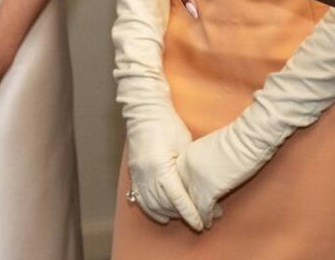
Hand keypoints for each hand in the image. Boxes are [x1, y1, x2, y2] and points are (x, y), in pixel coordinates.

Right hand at [124, 103, 205, 231]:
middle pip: (165, 205)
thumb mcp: (184, 145)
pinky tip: (161, 216)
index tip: (200, 224)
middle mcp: (146, 174)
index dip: (190, 213)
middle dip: (182, 215)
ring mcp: (138, 174)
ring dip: (167, 214)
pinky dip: (151, 209)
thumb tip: (198, 187)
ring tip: (183, 218)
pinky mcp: (134, 173)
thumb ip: (188, 168)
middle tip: (201, 219)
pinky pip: (140, 199)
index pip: (177, 199)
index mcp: (160, 166)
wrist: (146, 110)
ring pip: (152, 205)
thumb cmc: (168, 123)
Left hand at [175, 128, 234, 229]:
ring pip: (192, 204)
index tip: (190, 198)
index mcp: (187, 155)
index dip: (186, 191)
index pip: (180, 179)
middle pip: (182, 192)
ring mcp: (195, 180)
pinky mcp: (207, 192)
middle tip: (194, 214)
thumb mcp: (212, 149)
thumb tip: (209, 175)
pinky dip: (206, 218)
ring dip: (198, 214)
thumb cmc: (239, 140)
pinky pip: (203, 210)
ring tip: (202, 222)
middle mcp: (186, 168)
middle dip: (188, 205)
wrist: (247, 140)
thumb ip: (205, 162)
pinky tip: (208, 223)